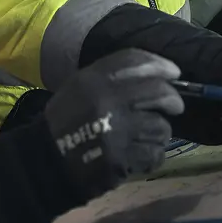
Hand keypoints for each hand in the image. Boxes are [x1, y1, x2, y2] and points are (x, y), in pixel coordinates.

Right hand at [44, 50, 184, 200]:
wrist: (45, 161)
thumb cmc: (66, 121)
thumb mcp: (80, 86)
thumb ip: (112, 76)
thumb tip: (155, 74)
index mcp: (94, 79)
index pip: (135, 61)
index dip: (160, 64)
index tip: (174, 72)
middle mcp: (107, 100)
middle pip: (158, 92)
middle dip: (173, 99)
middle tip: (176, 106)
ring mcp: (116, 131)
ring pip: (160, 127)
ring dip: (159, 131)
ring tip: (147, 135)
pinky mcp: (122, 159)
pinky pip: (154, 153)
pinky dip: (153, 154)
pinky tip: (141, 155)